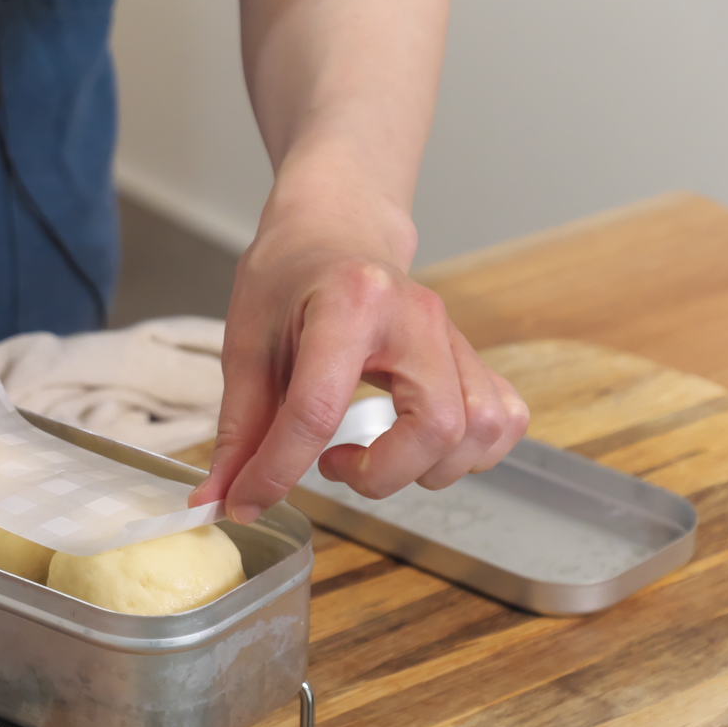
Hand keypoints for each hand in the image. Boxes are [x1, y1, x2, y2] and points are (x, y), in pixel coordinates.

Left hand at [191, 205, 528, 522]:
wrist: (337, 226)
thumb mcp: (247, 343)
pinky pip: (503, 419)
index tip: (248, 500)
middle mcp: (416, 318)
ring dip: (427, 469)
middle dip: (381, 474)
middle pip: (436, 425)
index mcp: (350, 303)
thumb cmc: (289, 276)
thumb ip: (240, 428)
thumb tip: (224, 499)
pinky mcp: (471, 356)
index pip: (319, 408)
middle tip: (332, 465)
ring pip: (481, 429)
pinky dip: (471, 453)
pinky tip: (419, 449)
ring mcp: (453, 337)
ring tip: (374, 457)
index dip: (279, 470)